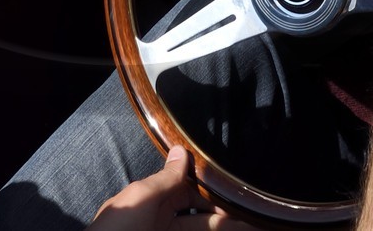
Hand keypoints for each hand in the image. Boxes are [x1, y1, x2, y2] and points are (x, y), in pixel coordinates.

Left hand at [87, 146, 255, 230]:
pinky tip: (235, 230)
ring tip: (255, 227)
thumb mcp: (141, 200)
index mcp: (151, 201)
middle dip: (226, 213)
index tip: (238, 187)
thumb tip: (181, 149)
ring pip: (202, 229)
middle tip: (254, 216)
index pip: (187, 188)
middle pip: (200, 214)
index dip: (211, 188)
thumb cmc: (118, 230)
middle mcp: (161, 221)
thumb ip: (165, 178)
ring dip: (226, 227)